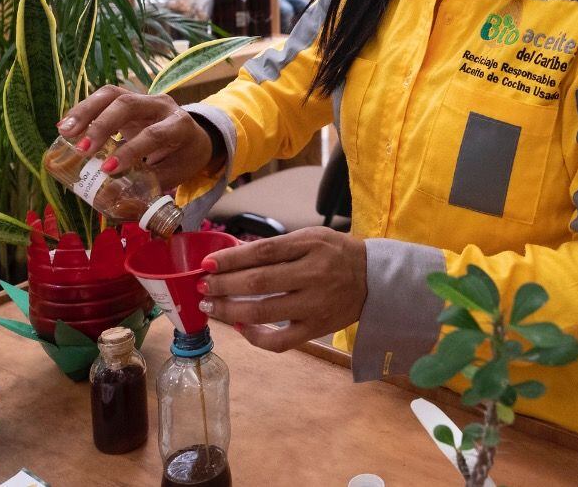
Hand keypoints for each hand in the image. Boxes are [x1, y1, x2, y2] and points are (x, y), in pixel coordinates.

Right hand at [56, 85, 217, 188]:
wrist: (194, 139)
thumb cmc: (181, 159)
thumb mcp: (172, 175)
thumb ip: (143, 185)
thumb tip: (105, 199)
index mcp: (179, 126)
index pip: (153, 133)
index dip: (130, 150)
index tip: (107, 169)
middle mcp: (162, 106)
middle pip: (129, 104)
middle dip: (102, 125)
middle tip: (82, 149)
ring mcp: (144, 98)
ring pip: (113, 94)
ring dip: (85, 112)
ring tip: (64, 132)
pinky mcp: (128, 98)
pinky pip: (104, 97)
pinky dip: (84, 110)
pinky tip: (66, 126)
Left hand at [197, 227, 367, 352]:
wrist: (374, 279)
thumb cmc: (337, 253)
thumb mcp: (312, 237)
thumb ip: (277, 247)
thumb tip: (234, 257)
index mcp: (311, 246)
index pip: (262, 252)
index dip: (230, 259)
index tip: (206, 264)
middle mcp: (313, 275)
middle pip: (259, 283)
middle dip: (223, 285)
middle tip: (202, 287)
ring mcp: (315, 305)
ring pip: (264, 313)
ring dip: (230, 310)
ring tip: (210, 306)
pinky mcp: (316, 329)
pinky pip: (280, 341)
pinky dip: (256, 337)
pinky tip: (240, 328)